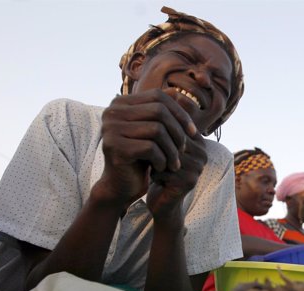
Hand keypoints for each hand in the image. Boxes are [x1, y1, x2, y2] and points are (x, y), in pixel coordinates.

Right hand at [99, 89, 197, 206]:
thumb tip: (179, 92)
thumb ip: (163, 111)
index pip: (158, 96)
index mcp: (121, 103)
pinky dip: (161, 160)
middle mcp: (112, 112)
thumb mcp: (154, 132)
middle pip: (159, 111)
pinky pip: (150, 148)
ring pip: (157, 130)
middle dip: (178, 132)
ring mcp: (110, 128)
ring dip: (172, 149)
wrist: (121, 184)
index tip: (193, 132)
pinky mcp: (114, 147)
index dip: (180, 112)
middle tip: (184, 150)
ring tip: (174, 163)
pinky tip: (161, 168)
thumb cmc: (141, 156)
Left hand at [146, 132, 208, 220]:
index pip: (174, 128)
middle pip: (171, 141)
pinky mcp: (190, 181)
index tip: (149, 144)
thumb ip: (164, 127)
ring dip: (154, 162)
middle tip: (148, 157)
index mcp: (199, 141)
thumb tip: (156, 101)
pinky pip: (164, 170)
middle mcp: (203, 153)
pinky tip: (155, 179)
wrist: (163, 201)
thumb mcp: (162, 146)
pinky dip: (154, 174)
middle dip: (155, 148)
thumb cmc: (160, 170)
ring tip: (154, 168)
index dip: (158, 136)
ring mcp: (198, 168)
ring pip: (166, 155)